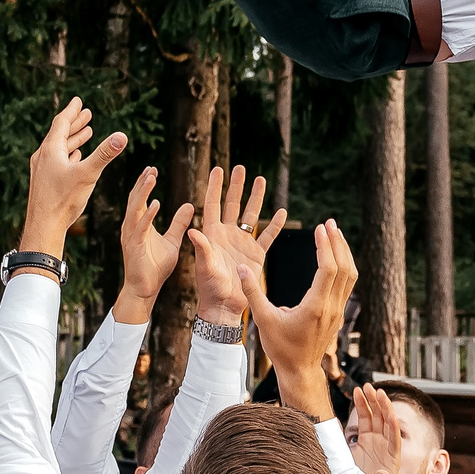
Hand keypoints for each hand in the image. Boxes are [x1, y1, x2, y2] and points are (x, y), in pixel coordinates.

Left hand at [21, 96, 127, 260]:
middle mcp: (43, 157)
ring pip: (58, 148)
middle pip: (59, 133)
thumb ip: (104, 154)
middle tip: (86, 113)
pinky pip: (57, 161)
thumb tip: (122, 136)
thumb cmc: (63, 200)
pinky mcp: (44, 182)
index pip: (61, 122)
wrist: (43, 226)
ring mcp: (42, 170)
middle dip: (74, 123)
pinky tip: (75, 157)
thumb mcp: (88, 174)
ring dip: (73, 139)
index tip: (78, 101)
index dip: (72, 111)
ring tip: (85, 132)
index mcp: (51, 150)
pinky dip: (68, 154)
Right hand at [113, 166, 193, 323]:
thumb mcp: (172, 241)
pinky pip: (141, 228)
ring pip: (136, 209)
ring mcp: (132, 236)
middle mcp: (132, 227)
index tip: (152, 169)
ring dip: (143, 192)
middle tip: (150, 167)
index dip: (145, 184)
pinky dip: (148, 215)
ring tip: (150, 177)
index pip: (141, 199)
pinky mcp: (135, 247)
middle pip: (136, 199)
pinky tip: (154, 203)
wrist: (144, 289)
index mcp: (139, 225)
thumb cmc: (155, 267)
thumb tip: (190, 205)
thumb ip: (179, 223)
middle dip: (142, 183)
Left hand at [188, 165, 285, 326]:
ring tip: (261, 179)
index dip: (216, 187)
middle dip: (237, 186)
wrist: (224, 306)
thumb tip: (192, 229)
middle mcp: (227, 235)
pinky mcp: (256, 254)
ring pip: (251, 215)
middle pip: (233, 204)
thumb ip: (201, 248)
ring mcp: (243, 243)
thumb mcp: (204, 267)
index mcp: (212, 234)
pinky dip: (275, 224)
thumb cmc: (210, 288)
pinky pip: (267, 235)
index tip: (218, 169)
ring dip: (255, 198)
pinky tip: (281, 211)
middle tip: (241, 167)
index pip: (213, 205)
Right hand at [248, 220, 358, 420]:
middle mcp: (331, 307)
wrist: (300, 371)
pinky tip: (336, 256)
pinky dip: (343, 265)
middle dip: (337, 243)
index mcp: (315, 307)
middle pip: (344, 268)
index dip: (325, 246)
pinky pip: (347, 284)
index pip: (328, 270)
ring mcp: (337, 310)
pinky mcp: (337, 313)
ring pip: (349, 276)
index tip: (319, 228)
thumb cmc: (281, 348)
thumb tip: (242, 268)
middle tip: (329, 223)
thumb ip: (253, 293)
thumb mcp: (263, 321)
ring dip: (343, 252)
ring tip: (335, 233)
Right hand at [347, 383, 401, 473]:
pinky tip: (358, 395)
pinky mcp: (365, 440)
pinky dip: (362, 408)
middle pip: (385, 420)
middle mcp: (386, 445)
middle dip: (380, 404)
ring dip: (371, 401)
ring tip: (364, 387)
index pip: (394, 435)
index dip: (391, 422)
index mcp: (392, 456)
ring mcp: (376, 441)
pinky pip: (365, 420)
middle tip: (372, 389)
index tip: (388, 408)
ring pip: (375, 416)